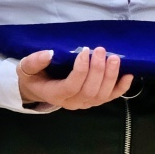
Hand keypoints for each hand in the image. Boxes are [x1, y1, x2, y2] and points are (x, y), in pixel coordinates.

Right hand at [17, 47, 131, 109]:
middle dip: (98, 70)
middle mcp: (72, 102)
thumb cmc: (34, 77)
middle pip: (90, 90)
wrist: (39, 88)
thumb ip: (34, 61)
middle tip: (101, 50)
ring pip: (102, 94)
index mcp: (55, 94)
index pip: (72, 85)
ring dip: (111, 76)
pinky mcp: (95, 100)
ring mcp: (85, 103)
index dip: (81, 70)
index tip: (84, 51)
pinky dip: (122, 87)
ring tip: (114, 58)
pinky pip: (111, 97)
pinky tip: (128, 75)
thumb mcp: (26, 68)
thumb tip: (49, 54)